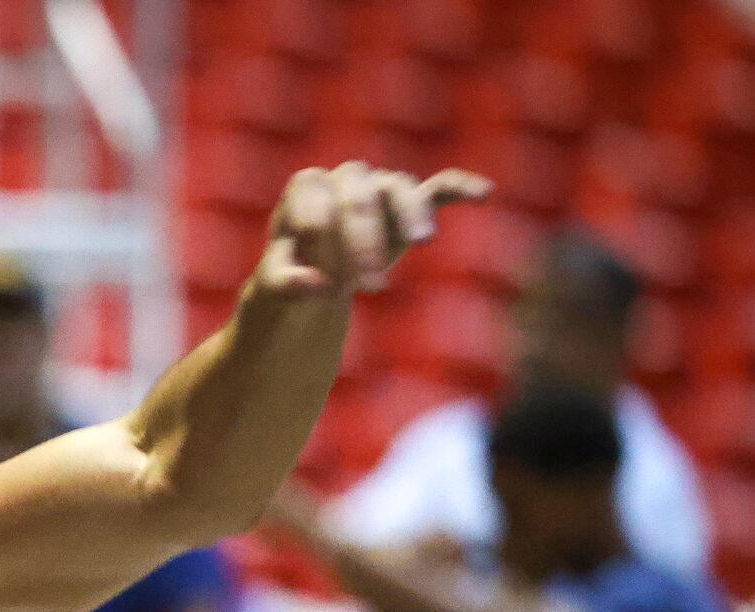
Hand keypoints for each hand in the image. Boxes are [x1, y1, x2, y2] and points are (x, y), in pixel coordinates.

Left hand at [254, 164, 491, 297]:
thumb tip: (318, 285)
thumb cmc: (287, 280)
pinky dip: (459, 188)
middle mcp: (345, 181)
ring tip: (422, 241)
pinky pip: (438, 188)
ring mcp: (380, 191)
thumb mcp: (271, 288)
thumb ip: (284, 282)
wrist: (314, 282)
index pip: (311, 191)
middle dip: (364, 239)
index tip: (316, 255)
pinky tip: (483, 194)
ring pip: (398, 188)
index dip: (316, 219)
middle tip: (369, 287)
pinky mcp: (409, 208)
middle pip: (358, 194)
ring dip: (409, 215)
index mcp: (305, 190)